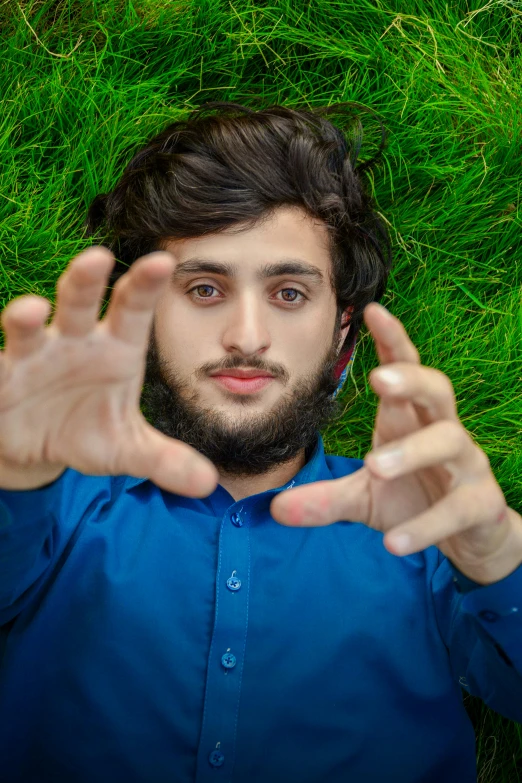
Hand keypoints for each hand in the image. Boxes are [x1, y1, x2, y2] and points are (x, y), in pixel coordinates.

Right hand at [0, 246, 217, 495]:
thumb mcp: (127, 448)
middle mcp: (74, 342)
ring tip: (29, 311)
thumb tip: (208, 483)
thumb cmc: (89, 431)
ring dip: (25, 319)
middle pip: (79, 303)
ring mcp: (32, 357)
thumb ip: (165, 459)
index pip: (133, 311)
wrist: (39, 447)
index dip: (146, 286)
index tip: (164, 261)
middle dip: (86, 281)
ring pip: (27, 330)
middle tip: (99, 258)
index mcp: (115, 349)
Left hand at [271, 302, 521, 584]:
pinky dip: (427, 525)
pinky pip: (459, 509)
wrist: (468, 540)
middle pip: (438, 389)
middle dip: (411, 379)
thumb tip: (274, 508)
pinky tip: (394, 543)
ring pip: (451, 441)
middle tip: (378, 380)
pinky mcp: (481, 505)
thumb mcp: (364, 498)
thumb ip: (324, 498)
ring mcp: (466, 467)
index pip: (405, 369)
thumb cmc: (413, 499)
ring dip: (413, 452)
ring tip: (374, 468)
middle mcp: (442, 432)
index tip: (372, 310)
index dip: (393, 339)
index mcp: (410, 420)